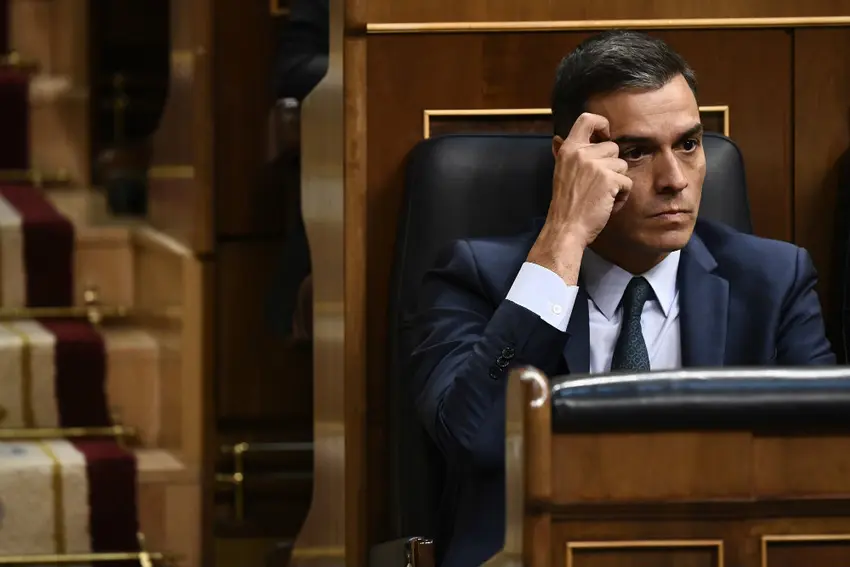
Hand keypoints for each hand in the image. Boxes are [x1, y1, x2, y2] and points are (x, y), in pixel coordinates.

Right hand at [527, 113, 631, 282]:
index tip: (604, 136)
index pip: (588, 119)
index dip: (602, 124)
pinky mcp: (609, 180)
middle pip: (613, 147)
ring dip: (617, 182)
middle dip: (611, 167)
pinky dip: (621, 196)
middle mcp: (581, 153)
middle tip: (596, 186)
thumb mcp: (560, 173)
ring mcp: (596, 165)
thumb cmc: (565, 205)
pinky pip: (627, 182)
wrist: (566, 228)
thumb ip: (562, 153)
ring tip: (601, 196)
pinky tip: (607, 205)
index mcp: (568, 149)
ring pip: (622, 165)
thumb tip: (556, 138)